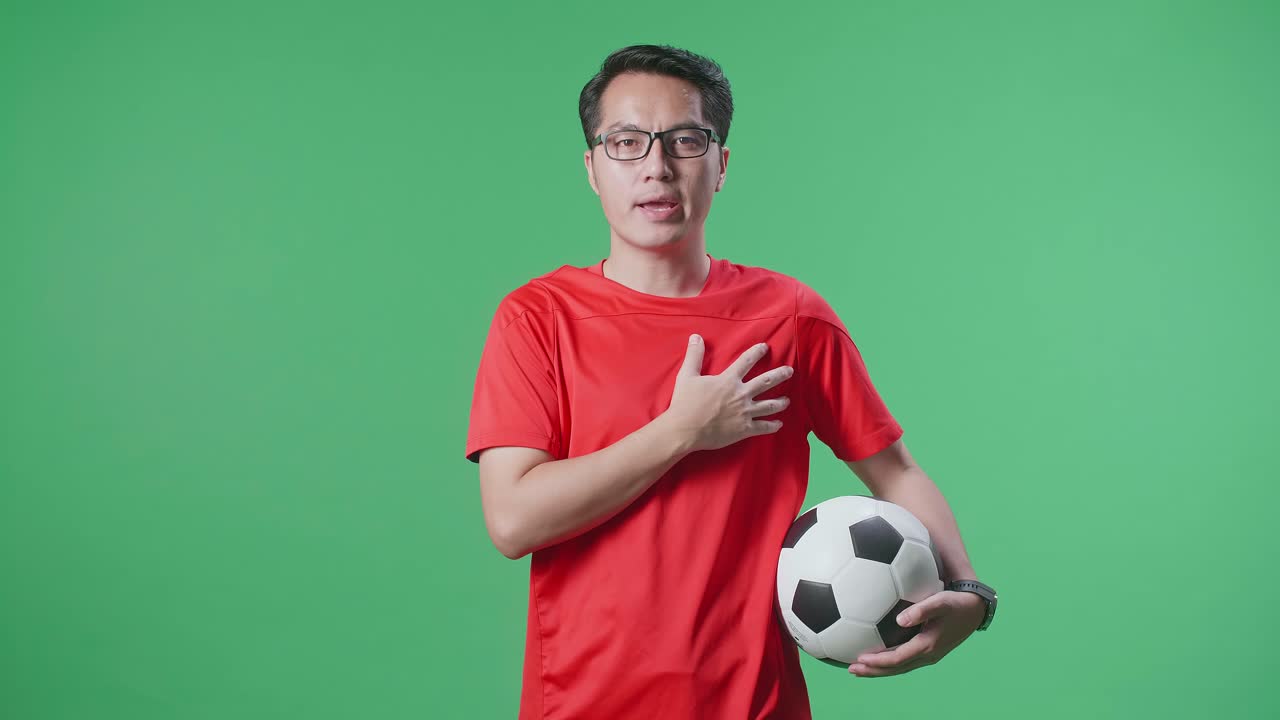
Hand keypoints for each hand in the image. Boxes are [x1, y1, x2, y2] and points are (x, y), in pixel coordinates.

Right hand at [661, 335, 793, 452]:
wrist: (685, 430)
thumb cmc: (685, 403)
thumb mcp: (687, 375)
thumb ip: (694, 356)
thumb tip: (696, 337)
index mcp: (728, 380)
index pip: (747, 361)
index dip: (757, 352)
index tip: (765, 347)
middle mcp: (741, 394)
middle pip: (766, 381)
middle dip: (780, 374)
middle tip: (790, 371)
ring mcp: (745, 413)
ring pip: (769, 405)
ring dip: (780, 402)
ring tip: (787, 400)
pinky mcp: (744, 429)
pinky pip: (763, 427)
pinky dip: (773, 425)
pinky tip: (779, 424)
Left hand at [847, 590, 984, 676]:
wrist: (976, 610)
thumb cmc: (957, 602)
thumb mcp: (941, 602)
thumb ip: (922, 609)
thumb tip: (900, 619)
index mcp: (928, 645)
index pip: (898, 659)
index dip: (878, 661)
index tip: (859, 659)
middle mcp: (927, 654)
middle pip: (896, 668)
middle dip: (873, 671)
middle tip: (852, 670)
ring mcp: (929, 654)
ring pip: (900, 667)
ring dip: (879, 669)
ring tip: (859, 668)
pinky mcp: (929, 650)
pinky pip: (905, 660)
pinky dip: (889, 662)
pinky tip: (877, 654)